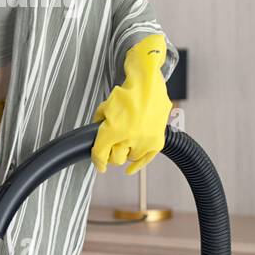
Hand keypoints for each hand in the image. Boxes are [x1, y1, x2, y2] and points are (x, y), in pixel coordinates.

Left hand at [91, 33, 173, 174]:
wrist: (148, 84)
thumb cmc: (127, 92)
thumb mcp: (105, 106)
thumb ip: (99, 123)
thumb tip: (96, 134)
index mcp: (114, 130)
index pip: (101, 154)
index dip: (97, 160)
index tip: (98, 163)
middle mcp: (130, 138)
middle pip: (115, 159)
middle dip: (111, 154)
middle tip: (111, 147)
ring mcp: (145, 141)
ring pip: (130, 158)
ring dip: (125, 152)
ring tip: (125, 141)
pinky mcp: (157, 141)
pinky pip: (146, 160)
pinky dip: (138, 166)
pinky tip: (131, 170)